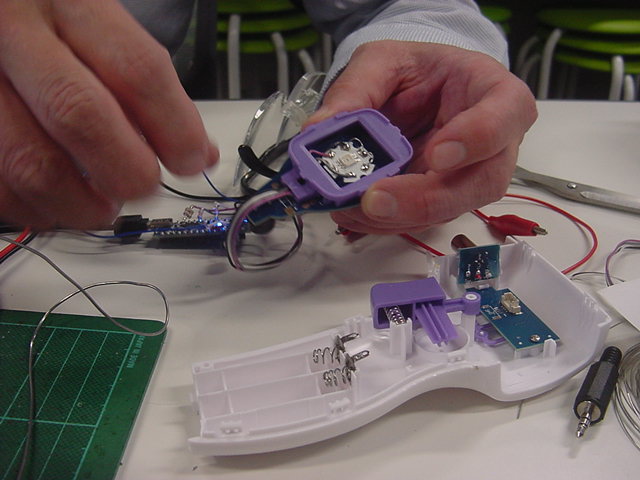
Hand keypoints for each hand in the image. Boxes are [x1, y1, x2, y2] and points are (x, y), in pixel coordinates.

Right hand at [0, 0, 217, 228]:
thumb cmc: (44, 15)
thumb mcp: (92, 18)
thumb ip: (140, 78)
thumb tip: (196, 152)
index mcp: (69, 2)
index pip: (136, 69)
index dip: (175, 128)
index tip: (193, 162)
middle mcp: (15, 33)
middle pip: (79, 115)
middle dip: (126, 171)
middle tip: (144, 188)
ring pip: (29, 162)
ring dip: (79, 204)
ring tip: (101, 207)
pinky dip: (34, 208)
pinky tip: (56, 204)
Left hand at [307, 40, 536, 233]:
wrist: (418, 91)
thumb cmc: (417, 70)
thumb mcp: (385, 60)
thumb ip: (357, 88)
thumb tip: (320, 129)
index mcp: (496, 94)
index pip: (505, 117)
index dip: (476, 139)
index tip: (436, 154)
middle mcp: (494, 146)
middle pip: (481, 182)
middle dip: (424, 198)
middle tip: (375, 200)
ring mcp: (469, 179)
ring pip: (448, 210)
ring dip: (396, 216)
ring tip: (349, 207)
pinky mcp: (441, 201)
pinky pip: (420, 221)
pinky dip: (384, 222)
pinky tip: (354, 214)